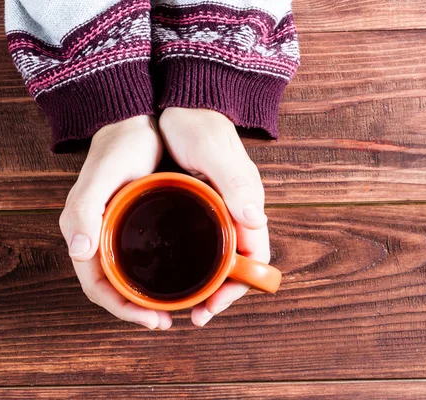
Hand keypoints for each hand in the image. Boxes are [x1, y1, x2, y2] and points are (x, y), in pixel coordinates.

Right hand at [59, 116, 171, 329]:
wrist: (134, 122)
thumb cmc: (118, 147)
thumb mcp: (101, 176)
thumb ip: (85, 209)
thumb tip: (79, 251)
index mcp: (83, 233)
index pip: (97, 286)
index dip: (121, 309)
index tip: (151, 319)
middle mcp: (96, 237)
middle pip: (113, 289)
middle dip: (136, 310)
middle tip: (166, 319)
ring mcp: (115, 232)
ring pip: (127, 278)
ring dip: (146, 298)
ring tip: (175, 307)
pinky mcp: (132, 224)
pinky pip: (140, 259)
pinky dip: (155, 275)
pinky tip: (178, 277)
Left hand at [159, 107, 269, 326]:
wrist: (182, 103)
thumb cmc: (198, 124)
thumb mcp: (213, 151)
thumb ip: (235, 182)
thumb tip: (255, 219)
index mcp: (247, 205)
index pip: (254, 258)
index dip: (238, 287)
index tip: (212, 306)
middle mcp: (235, 213)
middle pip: (236, 266)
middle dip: (219, 295)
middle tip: (193, 315)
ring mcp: (216, 212)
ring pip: (218, 260)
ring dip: (205, 285)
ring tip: (181, 304)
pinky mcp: (197, 207)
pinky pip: (201, 245)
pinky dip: (191, 265)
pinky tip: (169, 274)